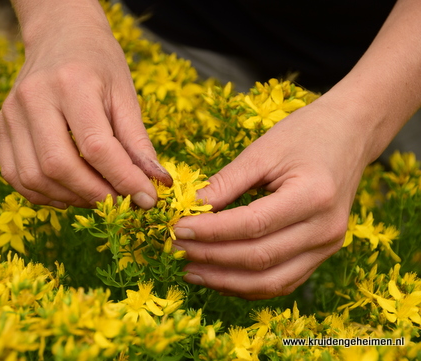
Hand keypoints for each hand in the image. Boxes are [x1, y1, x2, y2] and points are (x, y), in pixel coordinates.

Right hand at [0, 0, 170, 208]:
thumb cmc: (99, 64)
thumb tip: (155, 182)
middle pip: (60, 166)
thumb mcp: (125, 95)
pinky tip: (69, 194)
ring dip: (71, 198)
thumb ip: (138, 141)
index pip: (96, 147)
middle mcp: (34, 98)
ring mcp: (11, 113)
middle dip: (96, 194)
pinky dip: (43, 194)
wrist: (61, 36)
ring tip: (99, 197)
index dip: (124, 180)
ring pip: (35, 177)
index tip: (146, 198)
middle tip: (121, 203)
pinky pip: (15, 175)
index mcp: (72, 84)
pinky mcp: (1, 127)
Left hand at [173, 95, 370, 299]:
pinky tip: (219, 276)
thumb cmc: (305, 134)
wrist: (349, 135)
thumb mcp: (263, 150)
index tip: (178, 228)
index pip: (252, 225)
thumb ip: (226, 182)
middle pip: (259, 258)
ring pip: (270, 282)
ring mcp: (328, 246)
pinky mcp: (322, 254)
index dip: (211, 231)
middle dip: (211, 257)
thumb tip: (190, 209)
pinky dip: (247, 285)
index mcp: (314, 196)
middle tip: (175, 250)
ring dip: (225, 281)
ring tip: (190, 270)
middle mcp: (326, 229)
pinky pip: (281, 282)